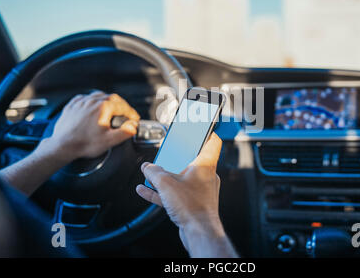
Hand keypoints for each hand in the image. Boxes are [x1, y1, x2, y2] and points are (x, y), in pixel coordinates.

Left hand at [42, 91, 139, 161]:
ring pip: (98, 95)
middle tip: (125, 113)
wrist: (62, 146)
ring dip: (107, 100)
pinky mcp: (72, 106)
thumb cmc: (84, 144)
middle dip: (121, 105)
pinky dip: (92, 100)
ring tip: (111, 108)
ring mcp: (81, 102)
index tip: (134, 119)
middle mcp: (92, 101)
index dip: (131, 113)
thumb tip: (133, 125)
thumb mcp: (110, 140)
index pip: (123, 107)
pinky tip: (93, 106)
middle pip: (112, 98)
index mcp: (103, 107)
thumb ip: (125, 132)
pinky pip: (84, 98)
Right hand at [136, 133, 236, 256]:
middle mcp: (206, 176)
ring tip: (152, 173)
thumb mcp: (166, 183)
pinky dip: (162, 191)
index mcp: (205, 164)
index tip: (197, 127)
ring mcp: (200, 190)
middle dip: (177, 156)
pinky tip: (146, 190)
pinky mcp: (193, 203)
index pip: (212, 141)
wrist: (199, 233)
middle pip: (192, 159)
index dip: (205, 132)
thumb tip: (147, 167)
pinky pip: (176, 192)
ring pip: (182, 176)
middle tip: (167, 152)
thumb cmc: (192, 207)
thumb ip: (154, 172)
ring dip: (166, 175)